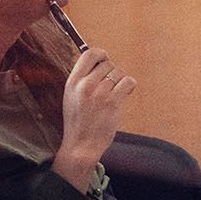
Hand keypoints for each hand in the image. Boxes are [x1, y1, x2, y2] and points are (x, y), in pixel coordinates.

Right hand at [53, 47, 134, 187]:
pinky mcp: (112, 102)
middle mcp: (85, 85)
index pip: (89, 54)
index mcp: (72, 82)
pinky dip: (129, 86)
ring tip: (114, 94)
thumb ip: (81, 78)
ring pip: (119, 73)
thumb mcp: (71, 96)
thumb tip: (98, 60)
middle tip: (109, 87)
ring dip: (120, 81)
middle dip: (112, 73)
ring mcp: (99, 93)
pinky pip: (128, 82)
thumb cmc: (78, 121)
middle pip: (108, 64)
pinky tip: (124, 94)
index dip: (101, 54)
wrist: (81, 145)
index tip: (105, 60)